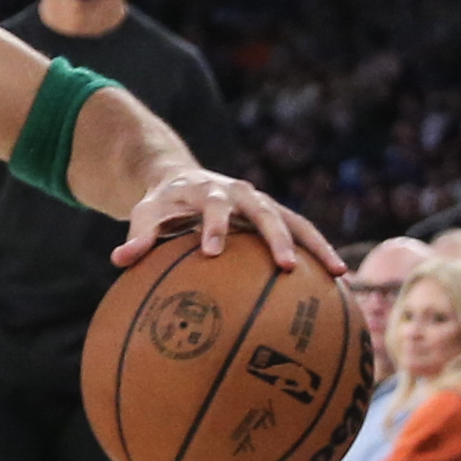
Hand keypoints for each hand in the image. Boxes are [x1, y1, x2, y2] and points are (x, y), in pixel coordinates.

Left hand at [114, 168, 343, 274]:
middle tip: (285, 265)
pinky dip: (321, 252)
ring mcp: (263, 203)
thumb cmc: (162, 204)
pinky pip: (304, 233)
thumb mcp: (146, 214)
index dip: (214, 227)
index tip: (212, 252)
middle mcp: (241, 193)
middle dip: (276, 238)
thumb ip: (137, 236)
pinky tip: (340, 280)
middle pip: (264, 212)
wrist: (182, 180)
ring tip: (338, 273)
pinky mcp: (276, 215)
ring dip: (316, 246)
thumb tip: (119, 260)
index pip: (213, 207)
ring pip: (296, 221)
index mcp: (208, 191)